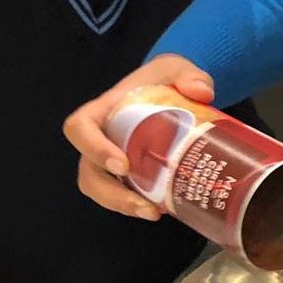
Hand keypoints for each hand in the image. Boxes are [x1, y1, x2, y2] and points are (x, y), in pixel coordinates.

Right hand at [62, 53, 214, 220]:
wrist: (172, 89)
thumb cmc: (165, 78)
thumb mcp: (177, 68)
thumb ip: (190, 75)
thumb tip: (201, 92)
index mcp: (105, 109)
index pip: (81, 127)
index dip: (93, 148)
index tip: (122, 165)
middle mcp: (101, 137)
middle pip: (88, 170)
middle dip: (111, 193)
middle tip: (143, 205)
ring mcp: (111, 157)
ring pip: (100, 188)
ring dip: (122, 205)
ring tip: (153, 213)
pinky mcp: (127, 172)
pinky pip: (120, 193)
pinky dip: (135, 205)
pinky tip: (161, 210)